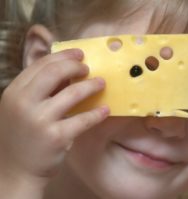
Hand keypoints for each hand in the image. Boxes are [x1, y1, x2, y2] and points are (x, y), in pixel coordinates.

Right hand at [0, 49, 108, 184]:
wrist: (15, 169)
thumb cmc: (22, 134)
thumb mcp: (22, 108)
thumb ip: (40, 89)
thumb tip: (68, 71)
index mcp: (15, 92)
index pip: (41, 64)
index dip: (63, 56)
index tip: (79, 54)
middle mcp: (24, 103)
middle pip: (55, 72)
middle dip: (76, 66)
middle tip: (88, 67)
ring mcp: (40, 120)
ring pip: (73, 93)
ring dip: (92, 85)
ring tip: (102, 83)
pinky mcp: (56, 137)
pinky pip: (83, 120)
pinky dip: (97, 113)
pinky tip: (106, 110)